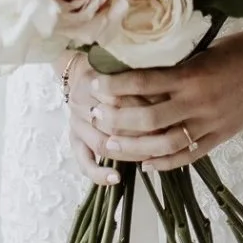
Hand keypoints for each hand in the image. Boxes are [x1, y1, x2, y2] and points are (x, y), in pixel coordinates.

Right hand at [64, 51, 168, 185]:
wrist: (78, 70)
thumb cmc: (109, 67)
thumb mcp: (122, 64)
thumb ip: (140, 75)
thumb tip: (168, 93)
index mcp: (94, 79)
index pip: (121, 97)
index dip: (146, 106)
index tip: (169, 113)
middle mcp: (80, 101)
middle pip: (112, 123)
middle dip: (141, 132)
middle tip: (166, 137)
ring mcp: (75, 122)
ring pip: (101, 143)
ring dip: (127, 152)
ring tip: (149, 156)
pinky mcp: (73, 138)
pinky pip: (83, 161)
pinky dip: (98, 173)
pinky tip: (116, 178)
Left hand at [82, 27, 242, 173]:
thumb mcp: (206, 47)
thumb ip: (178, 61)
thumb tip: (142, 63)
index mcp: (193, 75)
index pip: (143, 83)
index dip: (115, 86)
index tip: (94, 84)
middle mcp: (199, 103)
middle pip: (147, 119)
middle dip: (115, 120)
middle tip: (93, 115)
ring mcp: (211, 124)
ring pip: (163, 145)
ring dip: (132, 147)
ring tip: (109, 143)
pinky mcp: (221, 138)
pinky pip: (188, 156)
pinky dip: (163, 163)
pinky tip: (145, 163)